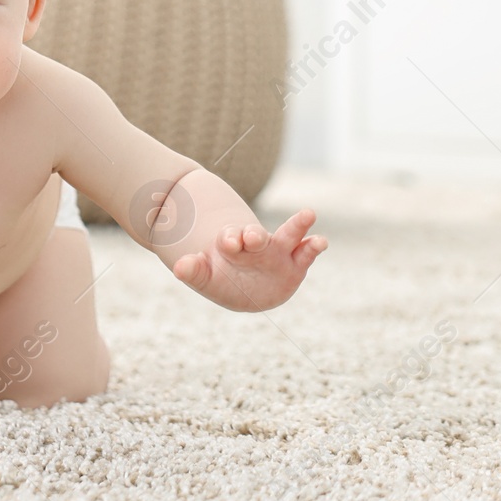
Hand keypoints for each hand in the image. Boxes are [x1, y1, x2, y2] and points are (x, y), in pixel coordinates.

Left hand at [171, 208, 326, 311]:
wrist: (243, 287)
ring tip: (308, 213)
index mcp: (232, 243)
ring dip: (297, 225)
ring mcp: (277, 252)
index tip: (228, 242)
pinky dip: (313, 246)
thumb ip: (194, 271)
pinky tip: (321, 241)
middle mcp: (256, 243)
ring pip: (288, 235)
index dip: (229, 239)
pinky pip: (305, 253)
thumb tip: (179, 268)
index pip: (230, 238)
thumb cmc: (221, 278)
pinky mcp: (295, 264)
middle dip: (254, 235)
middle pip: (256, 234)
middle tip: (252, 237)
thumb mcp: (205, 277)